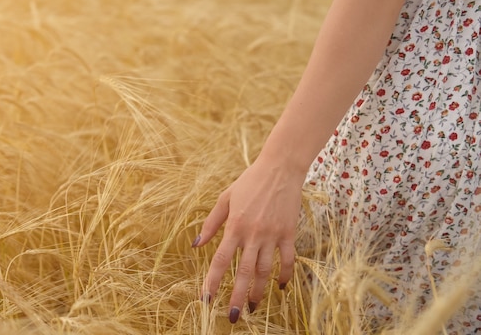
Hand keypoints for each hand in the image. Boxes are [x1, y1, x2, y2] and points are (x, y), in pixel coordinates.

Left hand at [192, 157, 303, 322]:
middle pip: (244, 271)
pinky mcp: (289, 233)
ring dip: (258, 291)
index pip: (221, 260)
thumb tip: (196, 245)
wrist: (280, 169)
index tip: (207, 299)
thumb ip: (211, 223)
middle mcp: (253, 234)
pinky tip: (279, 287)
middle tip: (232, 317)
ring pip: (265, 270)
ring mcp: (273, 235)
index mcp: (235, 226)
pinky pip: (288, 259)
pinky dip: (285, 275)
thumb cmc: (249, 182)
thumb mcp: (226, 198)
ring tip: (252, 307)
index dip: (213, 281)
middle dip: (236, 295)